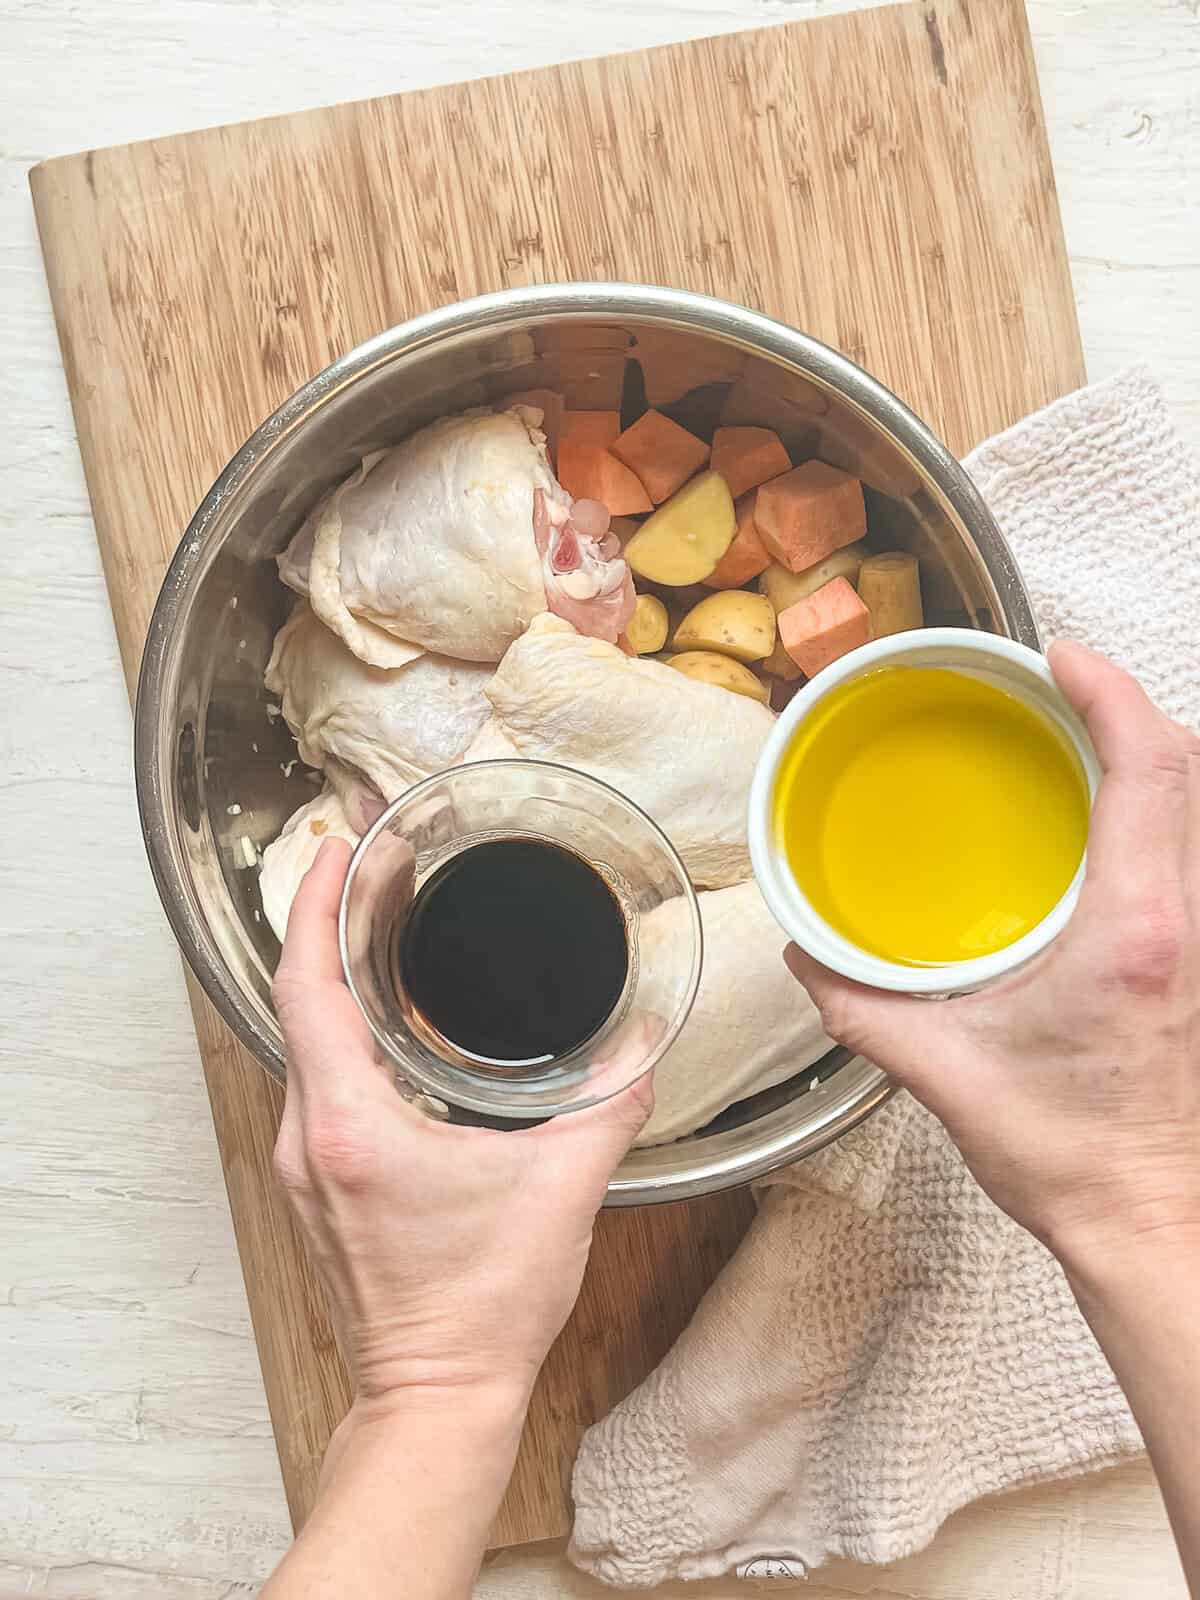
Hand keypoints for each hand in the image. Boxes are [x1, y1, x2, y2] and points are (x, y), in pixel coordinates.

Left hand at [271, 839, 651, 1412]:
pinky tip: (388, 1017)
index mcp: (350, 1125)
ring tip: (380, 924)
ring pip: (302, 1041)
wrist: (436, 1397)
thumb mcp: (562, 1191)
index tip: (340, 847)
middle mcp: (309, 1137)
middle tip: (372, 865)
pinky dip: (342, 1030)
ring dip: (333, 976)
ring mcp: (305, 1164)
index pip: (308, 985)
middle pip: (297, 1001)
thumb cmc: (483, 1307)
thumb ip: (608, 1109)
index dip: (317, 904)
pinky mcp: (320, 1184)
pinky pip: (316, 1081)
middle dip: (328, 922)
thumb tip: (639, 1054)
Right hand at [785, 642, 1199, 1269]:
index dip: (1111, 691)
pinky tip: (1116, 832)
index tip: (1061, 658)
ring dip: (1157, 760)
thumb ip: (860, 1009)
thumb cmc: (1071, 1157)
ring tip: (1088, 746)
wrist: (1152, 1225)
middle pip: (1191, 769)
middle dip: (1132, 710)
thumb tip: (807, 959)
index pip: (1150, 769)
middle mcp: (1188, 922)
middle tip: (1064, 693)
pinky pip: (1197, 856)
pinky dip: (1166, 815)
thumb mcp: (945, 1074)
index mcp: (1132, 930)